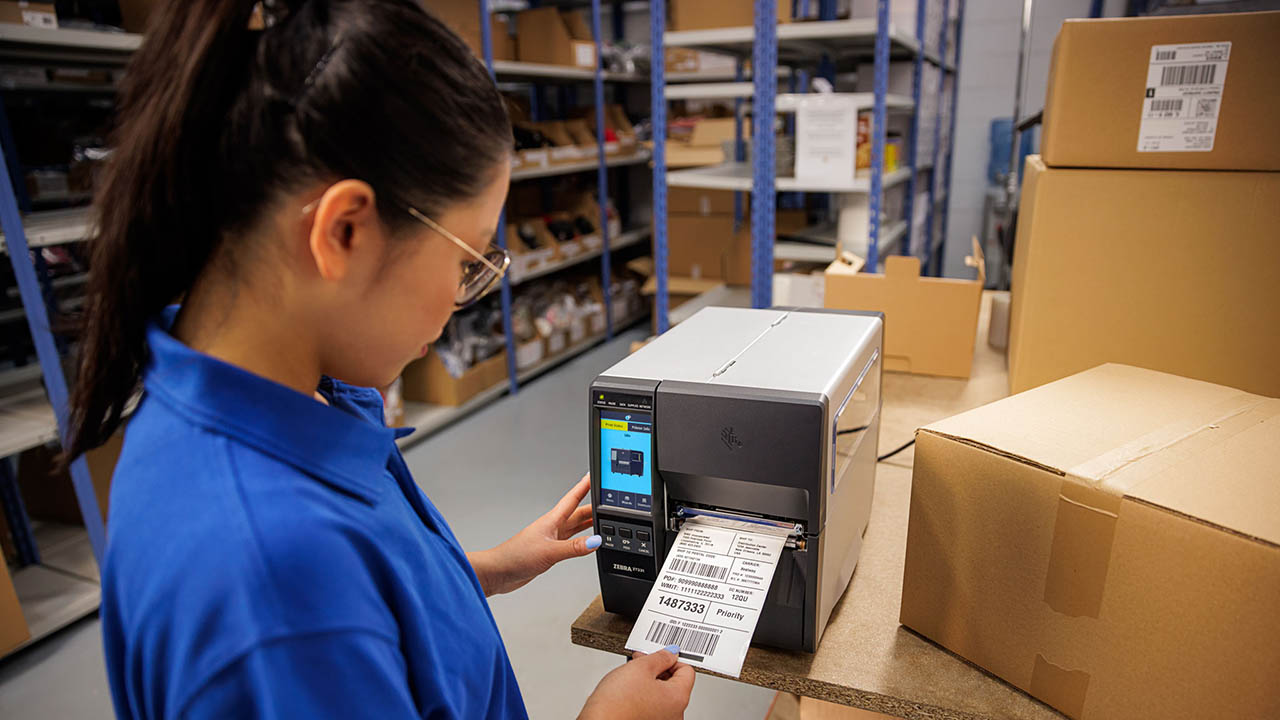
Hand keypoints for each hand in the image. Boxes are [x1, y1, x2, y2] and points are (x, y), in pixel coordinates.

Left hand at [467, 474, 599, 595]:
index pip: (573, 498)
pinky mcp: (550, 550)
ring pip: (575, 526)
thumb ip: (574, 548)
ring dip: (589, 523)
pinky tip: (587, 542)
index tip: (594, 475)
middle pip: (578, 513)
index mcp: (552, 520)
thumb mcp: (549, 551)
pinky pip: (571, 541)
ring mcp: (551, 538)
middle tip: (610, 503)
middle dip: (594, 508)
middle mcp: (553, 527)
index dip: (584, 486)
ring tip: (604, 520)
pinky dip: (582, 540)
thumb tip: (595, 541)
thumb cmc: (516, 556)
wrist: (499, 572)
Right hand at [579, 648, 694, 719]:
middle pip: (674, 683)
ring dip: (648, 682)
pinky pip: (650, 706)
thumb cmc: (617, 703)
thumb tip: (671, 653)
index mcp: (678, 698)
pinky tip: (627, 690)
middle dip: (658, 669)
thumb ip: (660, 657)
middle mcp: (674, 714)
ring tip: (629, 676)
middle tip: (640, 661)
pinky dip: (642, 696)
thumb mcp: (640, 668)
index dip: (672, 658)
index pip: (687, 671)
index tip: (659, 653)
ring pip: (660, 695)